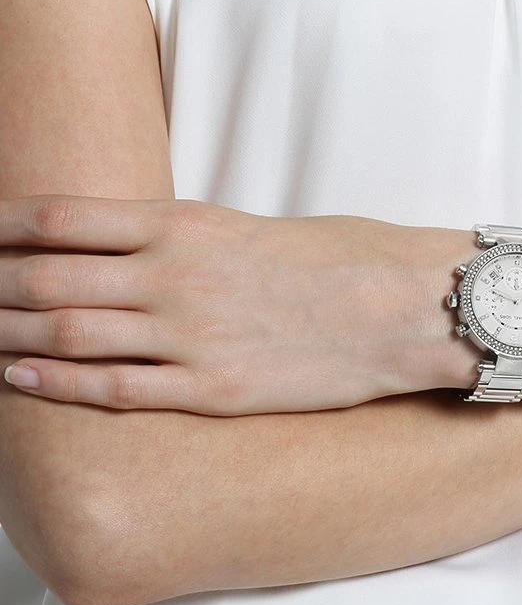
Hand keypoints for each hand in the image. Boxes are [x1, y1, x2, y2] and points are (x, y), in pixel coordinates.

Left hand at [0, 195, 468, 413]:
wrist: (400, 306)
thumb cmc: (333, 259)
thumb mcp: (248, 227)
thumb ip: (180, 238)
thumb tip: (124, 248)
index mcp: (184, 222)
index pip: (63, 217)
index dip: (4, 227)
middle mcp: (174, 274)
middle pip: (49, 276)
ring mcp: (190, 333)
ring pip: (69, 332)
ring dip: (8, 332)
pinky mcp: (213, 387)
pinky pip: (115, 387)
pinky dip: (56, 381)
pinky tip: (16, 376)